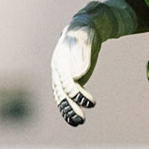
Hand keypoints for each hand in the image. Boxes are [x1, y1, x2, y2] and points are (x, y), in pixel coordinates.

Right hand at [50, 1, 115, 125]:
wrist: (88, 25)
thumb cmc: (88, 25)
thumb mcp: (88, 31)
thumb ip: (83, 45)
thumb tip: (79, 73)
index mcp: (61, 58)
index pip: (65, 79)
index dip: (76, 92)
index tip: (89, 102)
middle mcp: (59, 68)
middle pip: (61, 91)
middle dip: (70, 106)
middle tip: (82, 120)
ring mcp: (64, 75)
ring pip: (62, 98)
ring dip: (69, 111)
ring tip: (79, 123)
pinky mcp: (71, 80)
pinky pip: (68, 97)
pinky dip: (71, 109)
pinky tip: (77, 120)